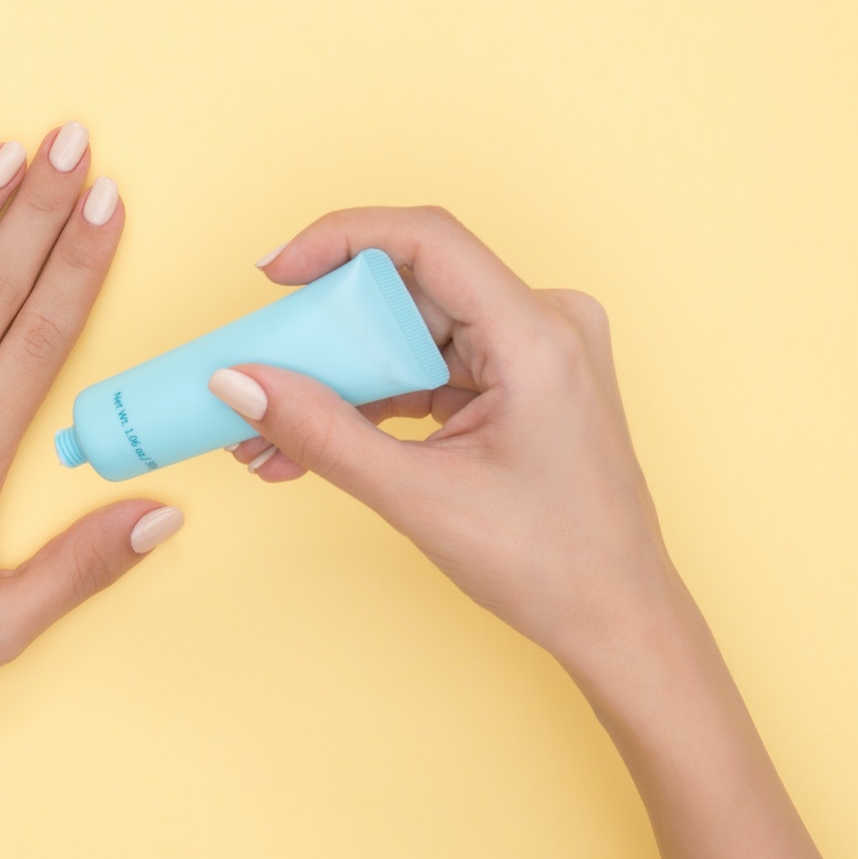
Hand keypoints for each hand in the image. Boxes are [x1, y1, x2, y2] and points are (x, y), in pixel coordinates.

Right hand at [214, 206, 682, 684]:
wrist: (617, 619)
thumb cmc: (552, 565)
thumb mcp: (418, 497)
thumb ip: (321, 434)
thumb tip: (240, 383)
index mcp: (538, 337)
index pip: (428, 240)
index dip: (340, 240)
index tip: (274, 273)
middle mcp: (547, 324)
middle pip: (411, 292)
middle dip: (326, 338)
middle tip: (258, 376)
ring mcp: (539, 353)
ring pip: (414, 335)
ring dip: (342, 381)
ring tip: (270, 435)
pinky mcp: (525, 382)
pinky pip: (433, 368)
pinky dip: (377, 402)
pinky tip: (317, 443)